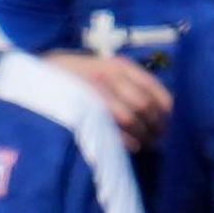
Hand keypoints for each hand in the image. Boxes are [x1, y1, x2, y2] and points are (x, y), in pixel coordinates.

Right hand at [47, 52, 170, 149]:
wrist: (41, 75)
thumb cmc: (81, 76)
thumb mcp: (107, 70)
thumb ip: (131, 84)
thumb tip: (164, 109)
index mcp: (121, 66)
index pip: (154, 88)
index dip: (167, 108)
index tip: (172, 121)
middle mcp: (110, 76)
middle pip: (144, 105)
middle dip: (156, 124)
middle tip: (160, 137)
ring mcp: (95, 92)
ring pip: (129, 118)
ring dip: (143, 134)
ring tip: (147, 143)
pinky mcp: (83, 109)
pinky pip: (111, 128)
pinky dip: (126, 140)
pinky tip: (133, 146)